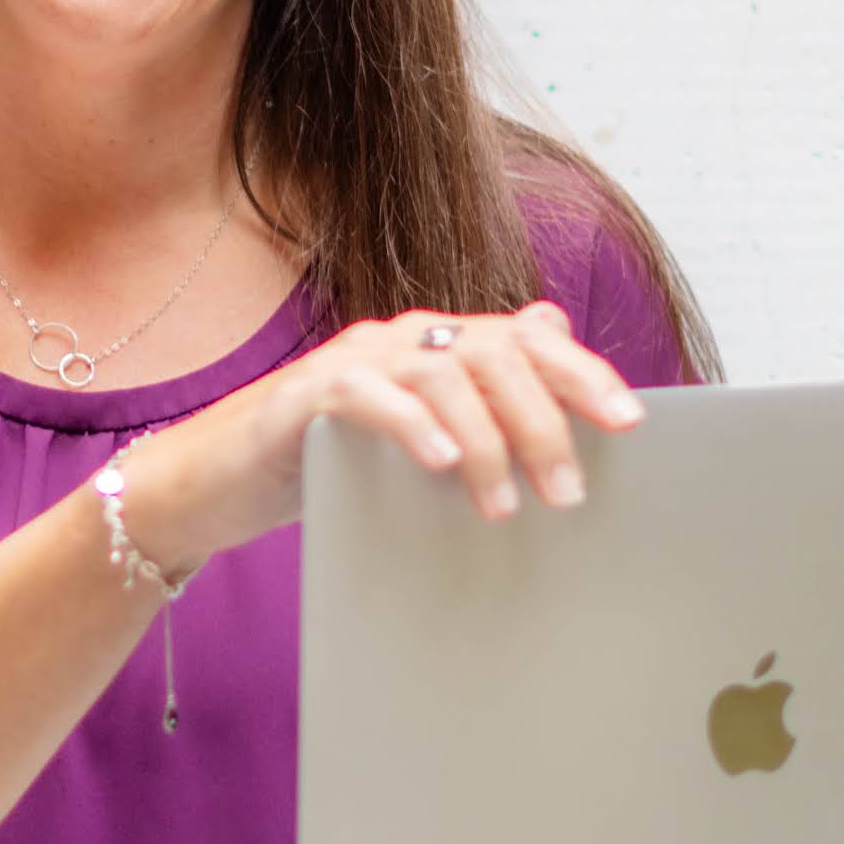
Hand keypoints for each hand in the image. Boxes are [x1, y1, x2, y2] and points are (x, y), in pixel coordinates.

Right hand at [114, 298, 645, 567]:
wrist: (213, 483)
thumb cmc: (326, 468)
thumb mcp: (419, 447)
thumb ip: (480, 415)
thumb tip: (558, 378)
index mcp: (438, 348)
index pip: (525, 341)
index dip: (582, 374)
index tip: (629, 421)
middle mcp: (402, 340)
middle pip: (496, 351)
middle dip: (544, 418)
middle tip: (570, 489)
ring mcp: (353, 362)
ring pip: (442, 373)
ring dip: (486, 439)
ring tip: (506, 503)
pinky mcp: (304, 396)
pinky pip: (366, 396)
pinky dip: (410, 425)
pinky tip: (439, 463)